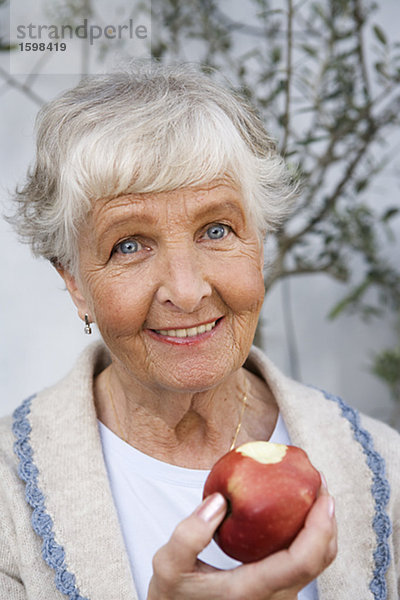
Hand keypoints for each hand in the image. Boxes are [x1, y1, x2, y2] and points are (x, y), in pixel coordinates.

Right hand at [147, 481, 336, 599]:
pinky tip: (294, 510)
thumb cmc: (172, 595)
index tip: (322, 495)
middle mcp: (274, 599)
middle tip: (318, 481)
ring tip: (311, 490)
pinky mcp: (276, 591)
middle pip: (320, 560)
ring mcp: (277, 597)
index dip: (319, 527)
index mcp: (251, 592)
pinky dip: (309, 534)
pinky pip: (303, 561)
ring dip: (321, 526)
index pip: (301, 561)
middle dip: (327, 519)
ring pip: (317, 563)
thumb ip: (189, 535)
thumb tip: (219, 500)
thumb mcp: (168, 565)